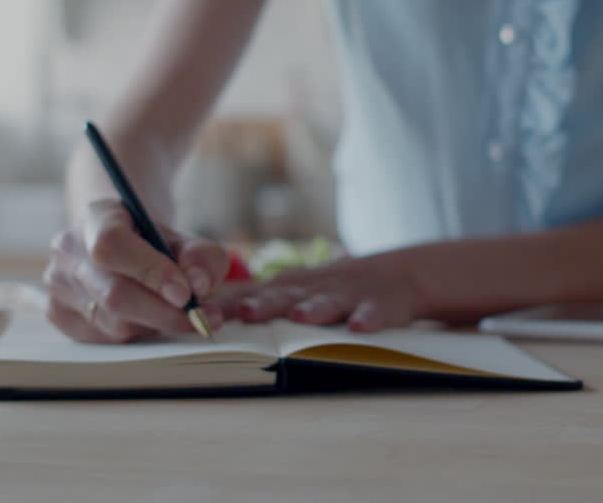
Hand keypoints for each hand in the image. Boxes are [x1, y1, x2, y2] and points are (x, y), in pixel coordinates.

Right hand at [43, 199, 229, 342]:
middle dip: (164, 313)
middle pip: (113, 294)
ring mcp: (57, 283)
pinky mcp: (58, 313)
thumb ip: (201, 257)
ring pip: (111, 323)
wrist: (120, 244)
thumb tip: (197, 285)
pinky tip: (151, 320)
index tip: (186, 293)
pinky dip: (136, 335)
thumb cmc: (154, 244)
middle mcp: (68, 249)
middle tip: (201, 318)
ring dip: (154, 326)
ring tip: (180, 316)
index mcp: (96, 217)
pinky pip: (103, 339)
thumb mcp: (185, 240)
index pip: (112, 245)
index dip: (150, 272)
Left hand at [215, 255, 425, 332]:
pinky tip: (359, 327)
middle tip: (246, 313)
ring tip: (300, 316)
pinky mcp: (381, 304)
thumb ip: (259, 303)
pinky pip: (374, 311)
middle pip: (286, 295)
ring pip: (329, 302)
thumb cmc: (335, 290)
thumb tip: (205, 320)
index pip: (252, 294)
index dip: (230, 305)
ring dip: (314, 309)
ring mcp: (349, 294)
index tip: (202, 316)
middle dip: (265, 303)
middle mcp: (315, 288)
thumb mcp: (297, 292)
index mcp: (290, 287)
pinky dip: (367, 318)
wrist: (400, 275)